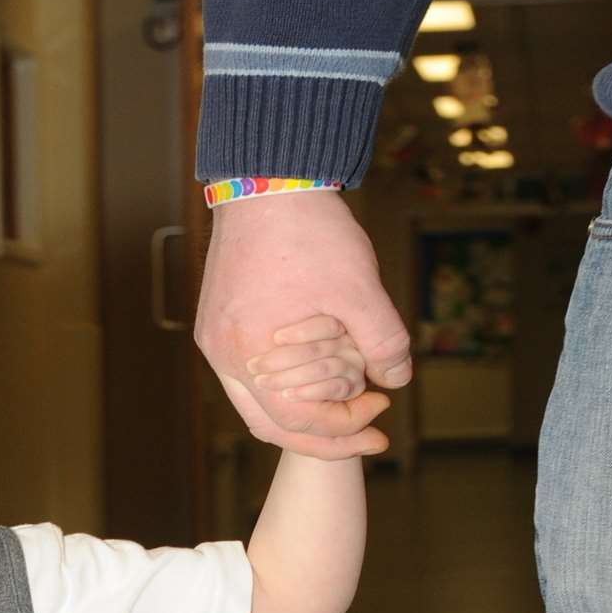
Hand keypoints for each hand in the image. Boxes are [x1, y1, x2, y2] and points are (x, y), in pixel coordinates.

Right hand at [195, 191, 408, 458]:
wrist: (265, 181)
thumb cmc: (309, 232)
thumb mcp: (360, 287)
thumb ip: (384, 340)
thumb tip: (398, 380)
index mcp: (248, 353)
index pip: (294, 422)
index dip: (344, 428)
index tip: (382, 413)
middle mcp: (221, 354)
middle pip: (269, 423)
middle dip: (324, 430)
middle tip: (371, 419)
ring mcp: (214, 339)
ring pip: (257, 400)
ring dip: (306, 405)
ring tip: (351, 392)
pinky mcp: (217, 322)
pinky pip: (251, 373)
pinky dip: (288, 381)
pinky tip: (322, 367)